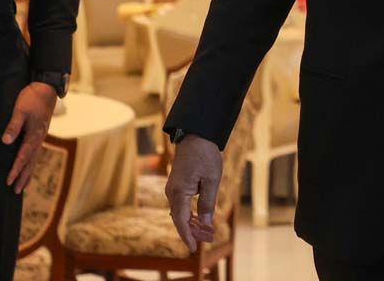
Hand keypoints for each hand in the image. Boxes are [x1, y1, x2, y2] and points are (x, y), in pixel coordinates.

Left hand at [2, 82, 57, 193]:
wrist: (47, 89)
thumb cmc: (32, 99)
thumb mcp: (20, 110)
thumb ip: (13, 126)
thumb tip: (5, 142)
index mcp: (34, 134)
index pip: (24, 156)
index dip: (16, 169)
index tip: (9, 181)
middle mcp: (39, 138)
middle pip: (31, 162)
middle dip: (24, 176)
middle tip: (17, 191)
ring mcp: (42, 136)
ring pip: (35, 158)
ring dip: (29, 172)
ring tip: (24, 185)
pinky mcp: (41, 133)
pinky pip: (37, 152)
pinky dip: (32, 162)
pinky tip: (30, 166)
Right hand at [166, 134, 222, 252]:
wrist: (196, 135)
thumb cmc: (205, 155)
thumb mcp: (211, 180)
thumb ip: (207, 203)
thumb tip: (206, 224)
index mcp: (179, 192)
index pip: (181, 221)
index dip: (188, 236)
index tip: (195, 248)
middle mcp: (171, 192)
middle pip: (179, 218)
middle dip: (191, 231)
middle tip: (205, 241)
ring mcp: (172, 188)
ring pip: (180, 212)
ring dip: (191, 223)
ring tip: (204, 232)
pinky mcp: (176, 185)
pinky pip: (181, 204)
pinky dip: (189, 213)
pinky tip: (199, 218)